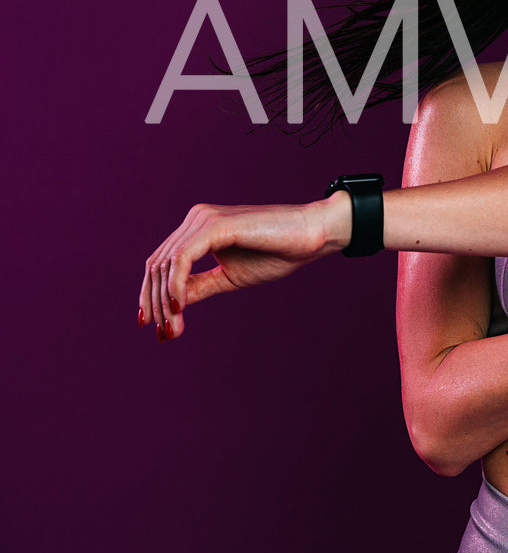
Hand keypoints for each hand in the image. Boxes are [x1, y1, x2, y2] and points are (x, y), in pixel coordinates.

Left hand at [139, 197, 346, 340]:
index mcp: (198, 227)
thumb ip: (198, 287)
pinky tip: (180, 308)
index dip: (151, 295)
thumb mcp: (229, 277)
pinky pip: (183, 259)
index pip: (161, 262)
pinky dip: (176, 286)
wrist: (312, 235)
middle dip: (155, 302)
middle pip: (156, 264)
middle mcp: (196, 218)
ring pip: (166, 264)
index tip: (158, 328)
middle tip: (164, 335)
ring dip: (164, 301)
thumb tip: (169, 308)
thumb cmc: (277, 253)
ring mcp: (205, 219)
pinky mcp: (216, 225)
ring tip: (172, 328)